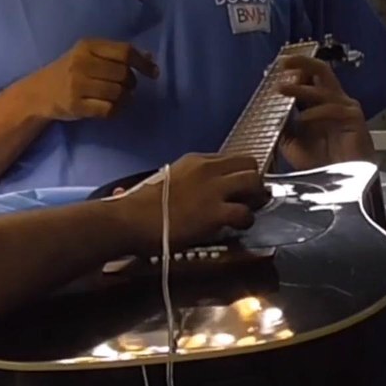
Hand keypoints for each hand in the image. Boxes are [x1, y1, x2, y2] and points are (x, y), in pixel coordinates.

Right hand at [22, 39, 158, 120]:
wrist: (39, 92)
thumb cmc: (69, 71)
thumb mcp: (89, 55)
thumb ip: (117, 55)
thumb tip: (150, 57)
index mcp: (87, 46)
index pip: (124, 52)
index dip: (143, 63)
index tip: (154, 73)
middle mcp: (82, 63)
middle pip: (123, 74)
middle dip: (132, 83)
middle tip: (128, 87)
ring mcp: (77, 85)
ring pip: (118, 93)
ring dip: (126, 98)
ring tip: (120, 98)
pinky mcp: (76, 105)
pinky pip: (108, 110)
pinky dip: (116, 110)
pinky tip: (112, 107)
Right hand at [120, 154, 266, 252]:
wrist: (131, 220)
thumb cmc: (140, 205)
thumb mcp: (167, 180)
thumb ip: (186, 181)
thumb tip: (191, 192)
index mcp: (195, 160)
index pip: (231, 159)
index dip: (238, 173)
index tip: (237, 187)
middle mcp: (208, 169)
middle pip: (249, 164)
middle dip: (253, 181)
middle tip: (249, 198)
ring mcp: (213, 190)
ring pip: (254, 183)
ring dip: (254, 199)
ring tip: (246, 212)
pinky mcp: (215, 213)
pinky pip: (245, 213)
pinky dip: (245, 221)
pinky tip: (236, 227)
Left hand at [276, 56, 373, 169]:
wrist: (340, 186)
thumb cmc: (320, 165)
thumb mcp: (292, 144)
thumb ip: (282, 126)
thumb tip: (268, 114)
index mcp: (320, 105)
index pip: (308, 79)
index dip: (292, 71)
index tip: (274, 70)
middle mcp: (334, 102)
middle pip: (321, 71)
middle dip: (302, 62)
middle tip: (283, 62)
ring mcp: (345, 109)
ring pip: (323, 88)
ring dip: (300, 88)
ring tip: (282, 89)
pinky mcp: (354, 120)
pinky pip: (333, 109)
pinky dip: (315, 112)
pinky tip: (303, 118)